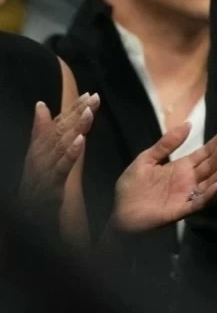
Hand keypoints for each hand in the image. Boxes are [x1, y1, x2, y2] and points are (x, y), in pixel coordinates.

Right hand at [18, 93, 99, 215]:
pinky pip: (61, 167)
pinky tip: (81, 141)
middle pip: (60, 130)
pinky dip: (71, 152)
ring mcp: (43, 169)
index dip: (74, 108)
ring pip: (61, 145)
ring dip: (75, 127)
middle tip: (93, 97)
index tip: (91, 95)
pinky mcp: (49, 184)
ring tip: (89, 112)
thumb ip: (42, 131)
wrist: (27, 218)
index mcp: (40, 147)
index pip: (59, 124)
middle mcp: (40, 154)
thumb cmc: (37, 185)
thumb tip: (40, 105)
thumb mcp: (41, 157)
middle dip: (77, 112)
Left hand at [112, 122, 216, 232]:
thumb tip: (188, 124)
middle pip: (212, 162)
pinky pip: (199, 202)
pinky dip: (210, 194)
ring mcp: (187, 194)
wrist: (120, 215)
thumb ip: (166, 144)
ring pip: (211, 181)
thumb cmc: (131, 189)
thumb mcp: (145, 160)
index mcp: (182, 167)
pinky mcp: (182, 209)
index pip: (205, 151)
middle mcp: (189, 179)